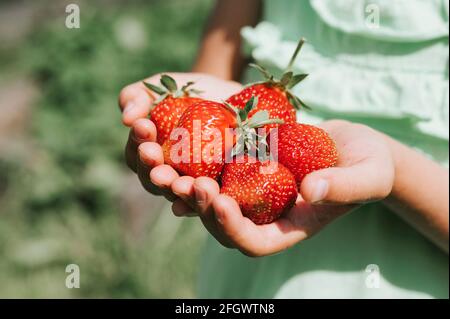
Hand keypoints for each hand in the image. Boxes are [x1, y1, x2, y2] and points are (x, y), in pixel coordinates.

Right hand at [118, 72, 242, 199]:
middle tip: (154, 159)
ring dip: (179, 190)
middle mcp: (168, 175)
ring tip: (181, 182)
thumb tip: (127, 118)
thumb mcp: (161, 87)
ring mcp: (192, 185)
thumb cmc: (188, 93)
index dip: (138, 143)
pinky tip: (208, 195)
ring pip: (181, 196)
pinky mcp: (218, 188)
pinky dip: (207, 201)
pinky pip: (210, 200)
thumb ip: (137, 97)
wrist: (229, 97)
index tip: (144, 126)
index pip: (137, 157)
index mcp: (149, 156)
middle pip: (155, 182)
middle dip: (153, 171)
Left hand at [170, 120, 395, 255]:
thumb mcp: (367, 176)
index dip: (232, 229)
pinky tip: (179, 145)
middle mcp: (264, 214)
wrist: (355, 145)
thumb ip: (344, 187)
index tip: (219, 202)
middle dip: (201, 208)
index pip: (253, 243)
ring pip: (210, 198)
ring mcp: (253, 191)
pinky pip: (215, 169)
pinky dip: (196, 162)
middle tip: (187, 184)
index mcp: (289, 228)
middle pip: (222, 224)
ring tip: (170, 168)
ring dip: (187, 187)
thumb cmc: (369, 164)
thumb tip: (310, 190)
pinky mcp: (246, 166)